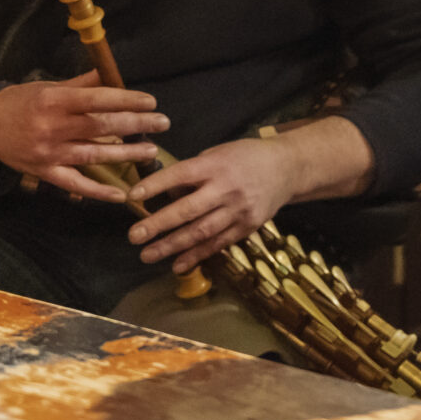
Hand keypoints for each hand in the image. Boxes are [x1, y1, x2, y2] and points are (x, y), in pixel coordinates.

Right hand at [0, 73, 167, 199]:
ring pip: (95, 155)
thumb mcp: (48, 86)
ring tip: (151, 150)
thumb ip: (81, 84)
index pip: (98, 100)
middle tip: (163, 123)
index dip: (127, 101)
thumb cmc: (21, 102)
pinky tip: (121, 194)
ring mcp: (49, 153)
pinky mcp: (45, 173)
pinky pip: (76, 185)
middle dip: (136, 125)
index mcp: (55, 100)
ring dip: (126, 155)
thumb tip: (111, 75)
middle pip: (102, 127)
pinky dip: (99, 192)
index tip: (151, 102)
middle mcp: (53, 127)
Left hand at [122, 136, 307, 273]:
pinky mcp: (247, 227)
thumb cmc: (245, 157)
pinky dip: (196, 256)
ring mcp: (238, 210)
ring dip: (172, 246)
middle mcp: (227, 189)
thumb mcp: (218, 153)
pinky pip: (218, 244)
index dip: (156, 186)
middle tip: (134, 236)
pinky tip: (178, 265)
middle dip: (159, 224)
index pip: (181, 175)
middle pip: (189, 209)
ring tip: (147, 255)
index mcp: (216, 165)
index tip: (133, 196)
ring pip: (201, 232)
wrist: (287, 168)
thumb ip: (194, 173)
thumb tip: (166, 194)